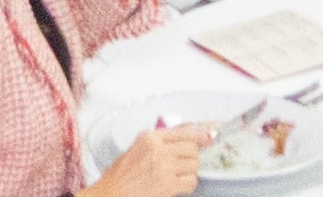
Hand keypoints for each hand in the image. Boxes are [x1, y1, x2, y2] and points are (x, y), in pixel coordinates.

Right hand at [85, 130, 204, 196]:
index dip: (199, 135)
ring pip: (194, 165)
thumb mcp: (138, 148)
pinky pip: (191, 182)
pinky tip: (176, 185)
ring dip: (189, 172)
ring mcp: (164, 166)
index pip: (183, 131)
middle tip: (182, 164)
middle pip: (192, 149)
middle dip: (191, 158)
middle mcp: (158, 148)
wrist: (114, 192)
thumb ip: (160, 142)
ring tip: (176, 176)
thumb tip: (187, 136)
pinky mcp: (169, 183)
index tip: (208, 137)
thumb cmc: (123, 174)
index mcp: (150, 137)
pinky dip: (187, 185)